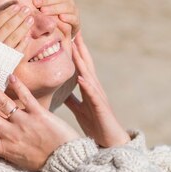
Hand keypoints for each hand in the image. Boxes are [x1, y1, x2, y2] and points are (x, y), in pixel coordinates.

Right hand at [0, 4, 31, 52]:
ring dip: (23, 28)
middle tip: (27, 9)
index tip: (16, 6)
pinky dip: (23, 44)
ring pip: (14, 38)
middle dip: (18, 17)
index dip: (8, 13)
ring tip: (31, 19)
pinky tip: (28, 37)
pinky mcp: (6, 64)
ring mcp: (0, 55)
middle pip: (8, 28)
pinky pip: (17, 52)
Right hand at [0, 74, 79, 170]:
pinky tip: (10, 76)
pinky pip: (27, 98)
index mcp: (6, 147)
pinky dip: (18, 87)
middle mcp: (12, 134)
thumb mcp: (19, 161)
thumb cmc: (43, 162)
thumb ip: (6, 150)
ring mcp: (25, 122)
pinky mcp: (39, 114)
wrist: (66, 160)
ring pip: (4, 104)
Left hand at [30, 0, 79, 37]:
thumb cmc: (49, 15)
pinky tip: (61, 18)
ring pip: (66, 7)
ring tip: (44, 11)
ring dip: (55, 9)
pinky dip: (68, 18)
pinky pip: (74, 19)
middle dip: (47, 0)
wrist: (60, 33)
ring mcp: (73, 11)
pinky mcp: (76, 23)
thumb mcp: (43, 0)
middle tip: (36, 3)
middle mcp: (68, 1)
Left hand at [65, 31, 129, 147]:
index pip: (81, 65)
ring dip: (83, 61)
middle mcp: (95, 89)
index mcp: (88, 88)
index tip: (68, 34)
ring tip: (75, 47)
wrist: (110, 142)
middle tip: (74, 29)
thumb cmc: (96, 125)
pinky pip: (93, 95)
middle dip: (81, 47)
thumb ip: (72, 98)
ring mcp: (98, 97)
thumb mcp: (80, 109)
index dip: (75, 50)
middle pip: (87, 64)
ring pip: (89, 75)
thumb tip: (61, 91)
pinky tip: (81, 77)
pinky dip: (87, 86)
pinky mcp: (100, 108)